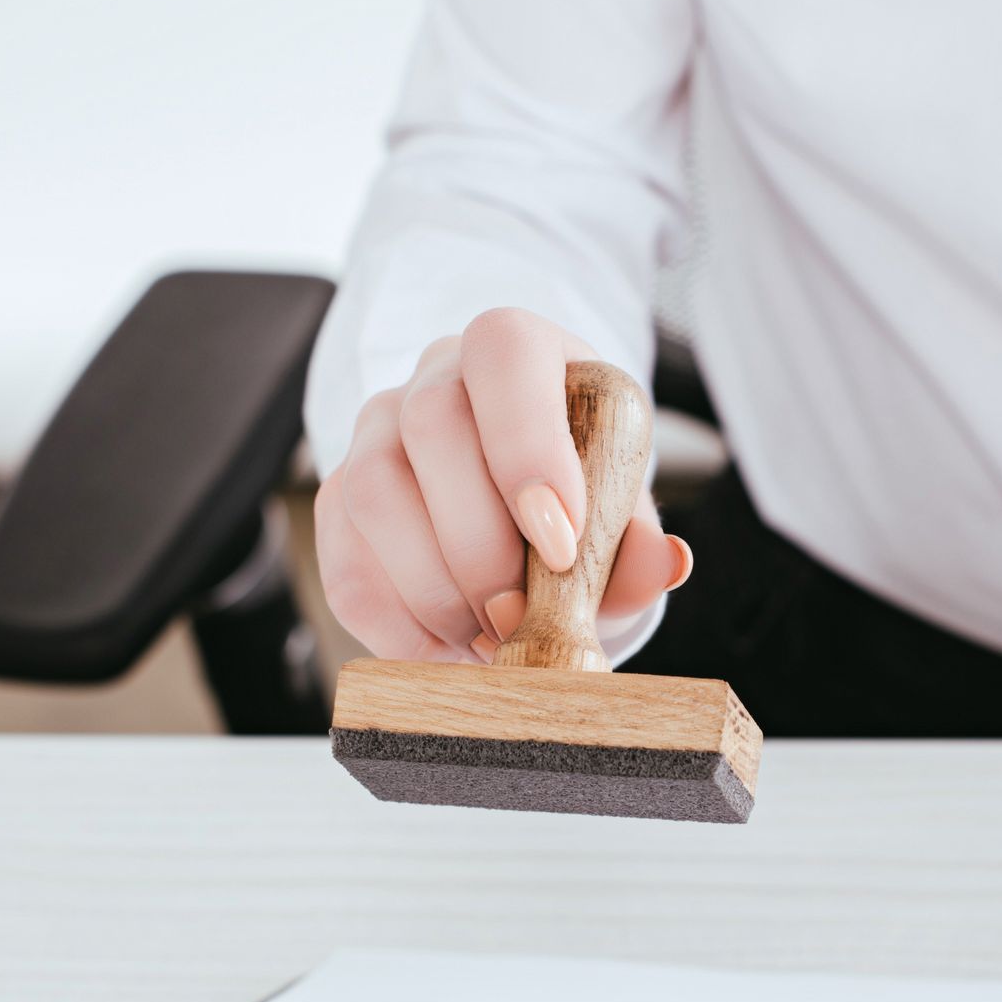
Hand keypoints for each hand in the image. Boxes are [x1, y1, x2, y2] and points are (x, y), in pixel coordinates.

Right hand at [316, 306, 689, 662]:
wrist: (521, 505)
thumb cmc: (577, 492)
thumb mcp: (619, 505)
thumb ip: (636, 536)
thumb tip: (661, 564)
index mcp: (518, 349)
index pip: (505, 355)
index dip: (527, 447)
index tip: (561, 543)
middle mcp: (436, 374)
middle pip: (430, 426)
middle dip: (479, 543)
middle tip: (521, 617)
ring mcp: (375, 431)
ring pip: (373, 493)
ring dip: (434, 589)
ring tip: (490, 640)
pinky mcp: (340, 497)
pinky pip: (345, 562)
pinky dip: (398, 625)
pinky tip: (449, 652)